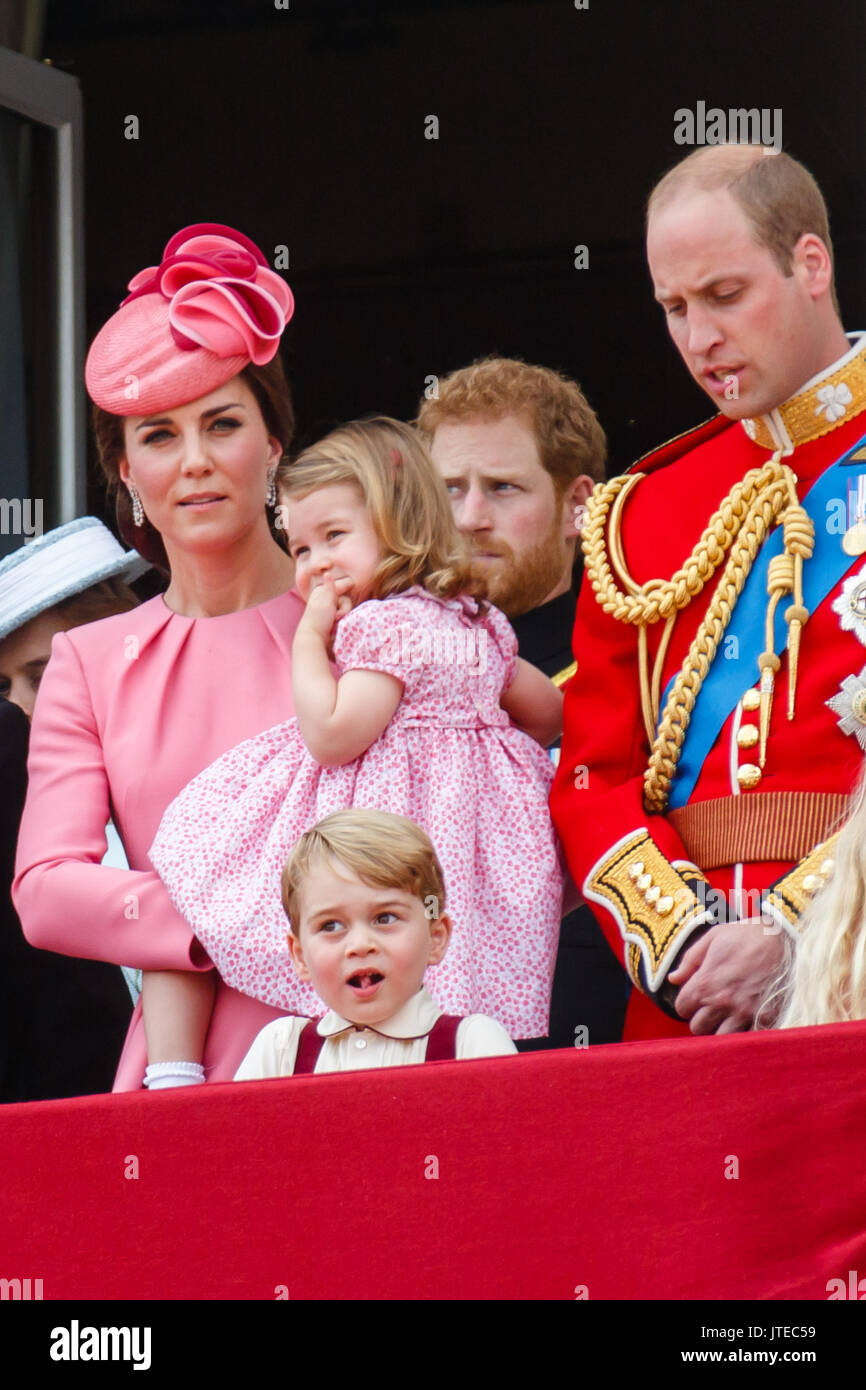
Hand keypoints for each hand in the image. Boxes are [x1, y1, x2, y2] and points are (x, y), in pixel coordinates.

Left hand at [296, 577, 352, 641]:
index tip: (343, 596)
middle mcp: (327, 596)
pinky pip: (345, 613)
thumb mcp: (325, 601)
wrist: (314, 638)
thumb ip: (330, 588)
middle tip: (335, 615)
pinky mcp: (334, 617)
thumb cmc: (318, 619)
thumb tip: (327, 572)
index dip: (346, 590)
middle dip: (344, 607)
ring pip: (347, 606)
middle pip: (346, 597)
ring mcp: (331, 607)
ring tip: (334, 621)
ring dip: (343, 613)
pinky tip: (336, 623)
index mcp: (322, 590)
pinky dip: (343, 617)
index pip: (344, 584)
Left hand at [667, 917, 784, 1034]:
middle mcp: (722, 1002)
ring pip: (721, 1038)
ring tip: (728, 1015)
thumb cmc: (747, 935)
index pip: (682, 1008)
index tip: (695, 998)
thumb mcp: (713, 938)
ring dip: (722, 1028)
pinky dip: (745, 1032)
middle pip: (698, 1028)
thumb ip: (690, 960)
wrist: (785, 937)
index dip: (686, 1003)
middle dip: (702, 1018)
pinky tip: (747, 1020)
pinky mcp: (766, 1018)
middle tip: (712, 1008)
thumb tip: (673, 979)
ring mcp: (745, 1013)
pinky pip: (748, 1038)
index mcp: (706, 983)